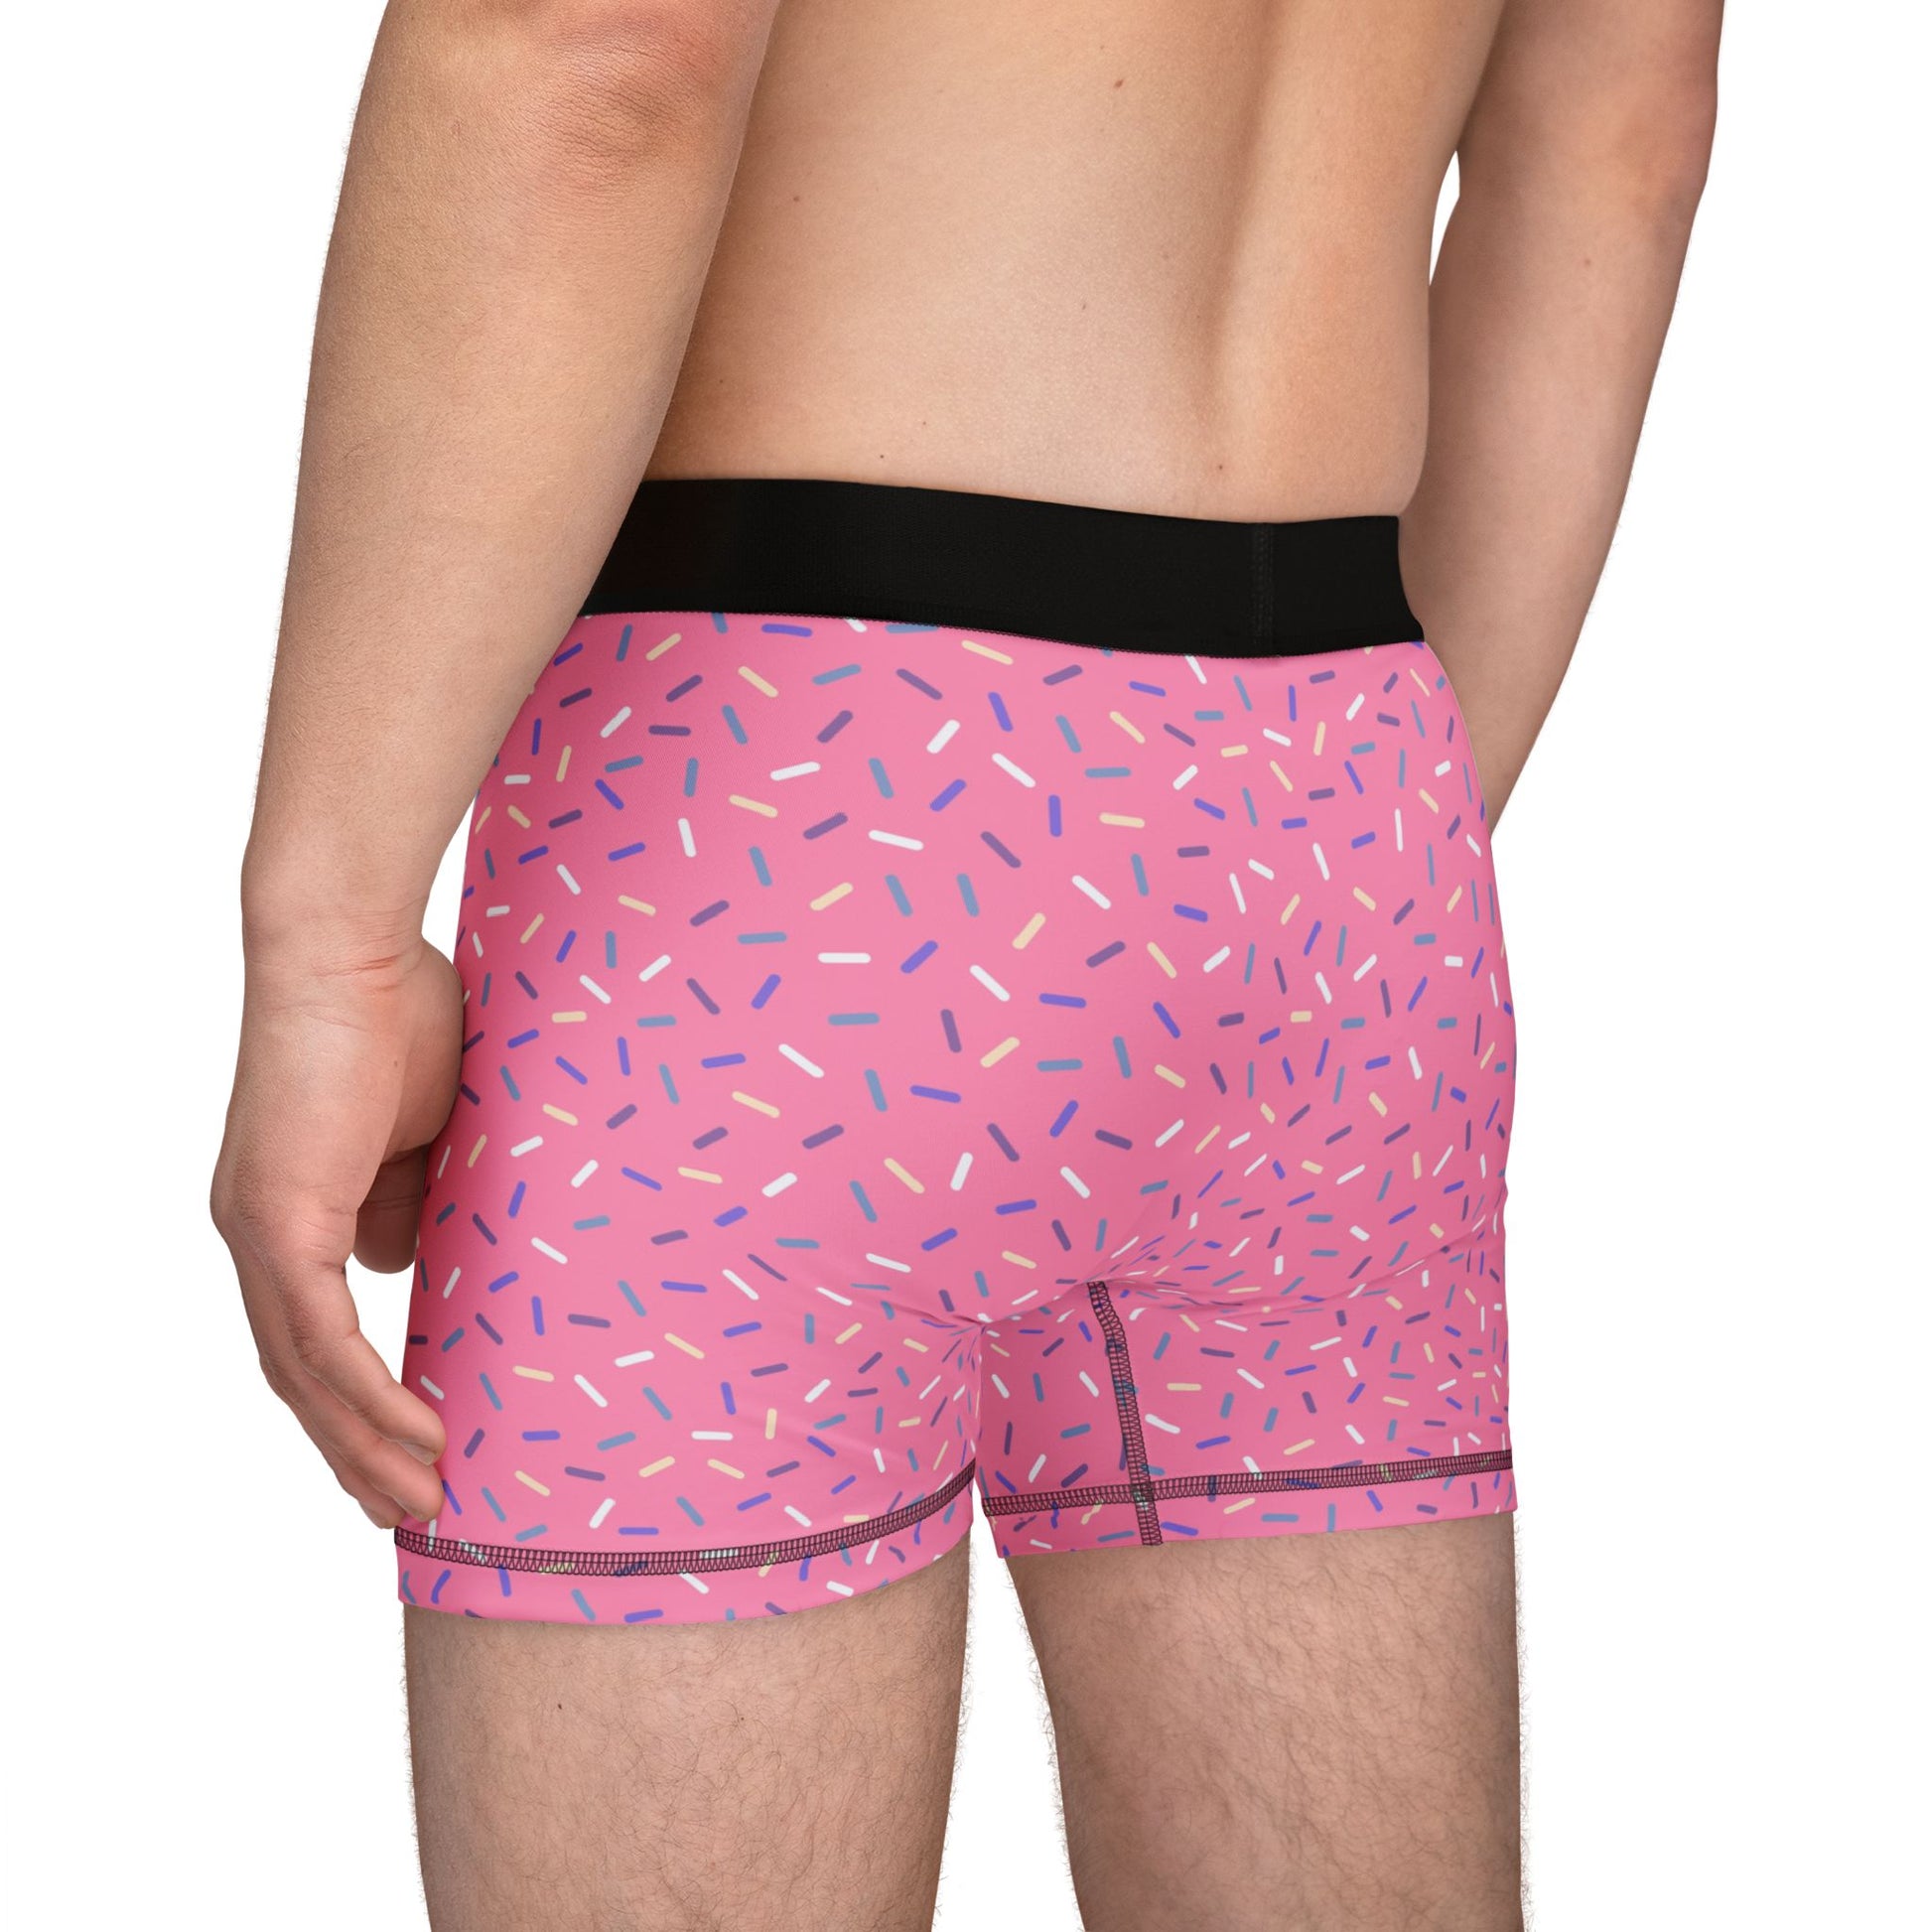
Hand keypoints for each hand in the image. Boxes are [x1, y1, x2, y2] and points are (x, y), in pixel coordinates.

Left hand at [212, 931, 463, 1525]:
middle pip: (298, 1375)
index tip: (410, 1446)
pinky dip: (366, 1398)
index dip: (354, 1400)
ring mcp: (261, 1233)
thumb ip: (409, 1199)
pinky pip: (323, 1339)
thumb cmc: (396, 1014)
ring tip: (421, 1501)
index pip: (311, 1333)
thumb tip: (407, 1264)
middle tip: (407, 1509)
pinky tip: (412, 1440)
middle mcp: (258, 1235)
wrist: (345, 951)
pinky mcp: (280, 1222)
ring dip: (363, 1447)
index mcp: (286, 1212)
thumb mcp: (424, 1129)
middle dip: (353, 1451)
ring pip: (305, 1375)